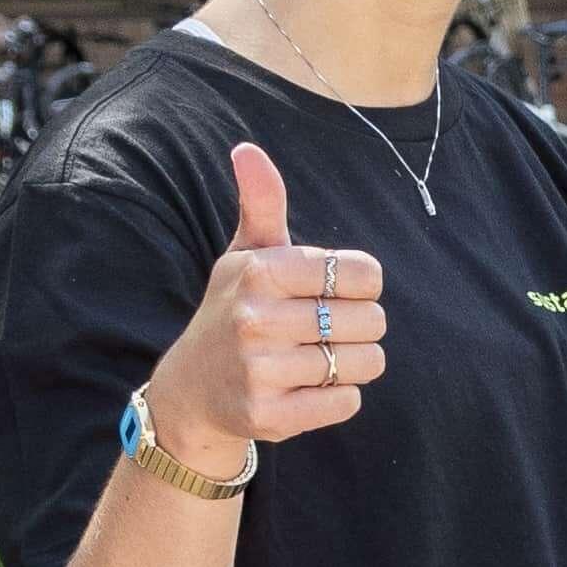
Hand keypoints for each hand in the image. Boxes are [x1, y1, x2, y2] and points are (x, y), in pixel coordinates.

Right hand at [143, 145, 384, 473]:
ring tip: (315, 357)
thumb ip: (262, 204)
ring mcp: (261, 371)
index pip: (365, 273)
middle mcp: (256, 320)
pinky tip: (305, 388)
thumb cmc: (236, 309)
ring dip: (353, 362)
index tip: (331, 291)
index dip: (360, 284)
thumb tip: (247, 150)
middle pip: (372, 320)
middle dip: (359, 326)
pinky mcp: (270, 416)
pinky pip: (348, 402)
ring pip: (366, 363)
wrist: (194, 389)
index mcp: (259, 272)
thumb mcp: (246, 255)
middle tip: (322, 329)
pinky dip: (338, 396)